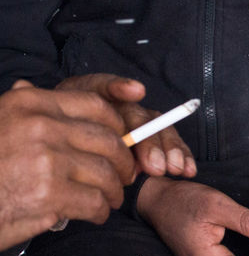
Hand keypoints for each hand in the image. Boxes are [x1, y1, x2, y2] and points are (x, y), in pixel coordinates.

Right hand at [0, 81, 137, 249]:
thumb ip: (19, 109)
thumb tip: (27, 85)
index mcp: (28, 103)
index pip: (95, 105)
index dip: (118, 125)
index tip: (122, 141)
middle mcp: (40, 126)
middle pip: (109, 141)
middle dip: (123, 163)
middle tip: (122, 177)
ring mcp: (45, 159)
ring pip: (106, 173)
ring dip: (113, 190)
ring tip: (108, 199)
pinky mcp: (48, 194)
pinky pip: (94, 201)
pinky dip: (99, 211)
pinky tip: (93, 214)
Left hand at [56, 73, 196, 177]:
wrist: (73, 152)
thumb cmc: (65, 141)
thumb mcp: (59, 131)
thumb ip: (64, 125)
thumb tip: (54, 108)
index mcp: (90, 98)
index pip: (104, 86)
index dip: (120, 87)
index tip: (136, 92)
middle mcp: (119, 105)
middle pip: (137, 115)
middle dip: (149, 139)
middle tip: (154, 164)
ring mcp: (138, 120)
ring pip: (158, 128)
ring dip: (169, 149)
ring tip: (174, 168)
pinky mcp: (153, 136)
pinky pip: (169, 142)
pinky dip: (181, 155)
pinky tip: (187, 169)